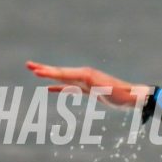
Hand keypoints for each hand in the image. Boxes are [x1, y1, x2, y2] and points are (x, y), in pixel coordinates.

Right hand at [24, 62, 152, 107]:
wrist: (133, 96)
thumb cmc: (124, 95)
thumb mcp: (116, 92)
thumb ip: (106, 88)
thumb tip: (103, 86)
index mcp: (87, 75)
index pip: (64, 74)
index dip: (50, 74)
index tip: (36, 72)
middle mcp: (84, 75)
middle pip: (60, 72)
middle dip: (44, 69)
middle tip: (28, 65)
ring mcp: (85, 81)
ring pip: (63, 78)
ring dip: (48, 75)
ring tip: (33, 71)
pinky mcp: (87, 88)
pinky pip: (69, 87)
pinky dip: (58, 87)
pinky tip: (48, 88)